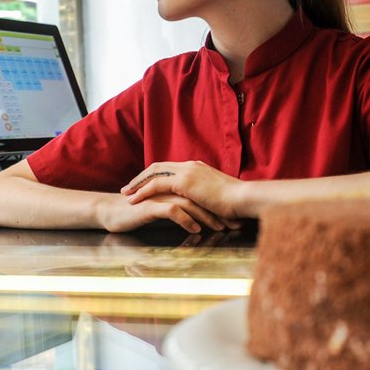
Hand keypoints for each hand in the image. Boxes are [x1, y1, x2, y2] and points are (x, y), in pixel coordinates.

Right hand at [99, 191, 227, 233]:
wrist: (112, 212)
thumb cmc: (138, 212)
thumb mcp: (164, 208)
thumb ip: (180, 206)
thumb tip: (200, 215)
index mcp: (175, 186)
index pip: (202, 194)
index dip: (217, 206)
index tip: (233, 219)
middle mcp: (170, 187)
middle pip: (200, 197)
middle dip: (218, 211)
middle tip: (233, 224)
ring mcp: (161, 195)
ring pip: (190, 203)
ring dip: (207, 216)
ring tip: (220, 228)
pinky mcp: (151, 205)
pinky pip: (173, 210)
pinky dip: (187, 219)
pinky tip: (196, 229)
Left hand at [121, 161, 245, 220]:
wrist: (243, 198)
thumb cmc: (236, 201)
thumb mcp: (218, 195)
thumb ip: (207, 195)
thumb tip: (204, 204)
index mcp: (198, 167)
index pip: (170, 168)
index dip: (155, 176)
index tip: (144, 185)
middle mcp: (190, 165)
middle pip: (158, 166)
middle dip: (141, 177)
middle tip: (128, 188)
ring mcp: (187, 171)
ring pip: (153, 173)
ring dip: (138, 184)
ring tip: (126, 194)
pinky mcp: (184, 181)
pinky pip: (156, 184)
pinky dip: (143, 191)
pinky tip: (134, 200)